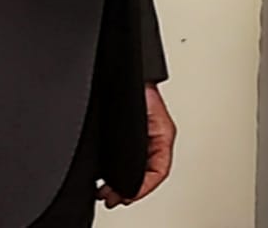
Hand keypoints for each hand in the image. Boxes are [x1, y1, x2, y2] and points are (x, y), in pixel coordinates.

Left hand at [100, 83, 175, 208]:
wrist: (120, 70)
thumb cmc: (135, 83)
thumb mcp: (148, 118)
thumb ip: (143, 144)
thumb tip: (132, 170)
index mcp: (163, 134)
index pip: (159, 170)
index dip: (144, 188)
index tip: (127, 196)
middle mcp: (152, 137)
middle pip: (146, 173)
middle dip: (128, 190)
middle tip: (113, 198)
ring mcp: (139, 136)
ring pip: (134, 168)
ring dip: (120, 183)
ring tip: (106, 192)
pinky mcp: (124, 134)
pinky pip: (123, 160)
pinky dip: (114, 172)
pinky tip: (104, 177)